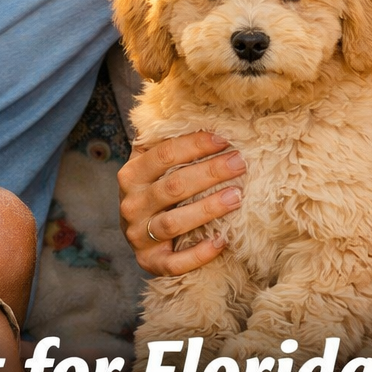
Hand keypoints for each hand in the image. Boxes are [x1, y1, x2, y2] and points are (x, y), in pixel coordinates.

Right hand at [117, 130, 244, 275]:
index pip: (163, 155)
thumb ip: (167, 142)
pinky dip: (199, 254)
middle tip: (240, 163)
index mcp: (131, 175)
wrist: (138, 231)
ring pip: (174, 223)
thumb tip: (200, 109)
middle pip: (173, 187)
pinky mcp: (150, 262)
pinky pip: (175, 262)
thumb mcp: (153, 164)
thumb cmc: (155, 188)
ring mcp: (138, 236)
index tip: (224, 139)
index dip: (194, 145)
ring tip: (237, 196)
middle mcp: (131, 205)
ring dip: (208, 209)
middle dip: (209, 173)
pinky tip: (223, 240)